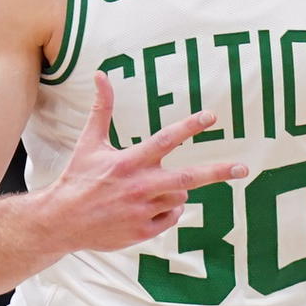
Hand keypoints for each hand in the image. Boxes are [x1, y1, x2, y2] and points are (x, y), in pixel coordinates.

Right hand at [38, 71, 247, 252]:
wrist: (62, 221)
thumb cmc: (79, 177)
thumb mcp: (89, 141)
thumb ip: (101, 108)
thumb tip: (100, 75)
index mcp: (129, 162)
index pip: (166, 140)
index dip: (190, 126)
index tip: (212, 116)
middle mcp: (140, 186)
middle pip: (188, 178)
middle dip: (218, 172)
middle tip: (243, 168)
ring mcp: (143, 211)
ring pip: (180, 196)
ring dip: (175, 190)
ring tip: (149, 189)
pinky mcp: (144, 231)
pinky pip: (171, 216)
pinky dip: (167, 209)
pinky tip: (146, 207)